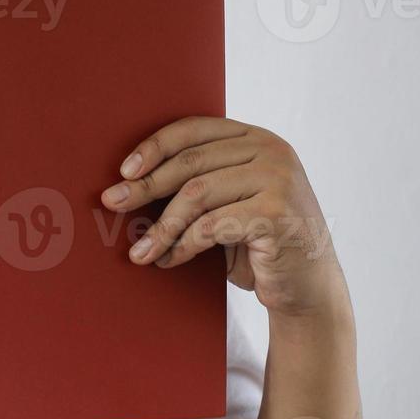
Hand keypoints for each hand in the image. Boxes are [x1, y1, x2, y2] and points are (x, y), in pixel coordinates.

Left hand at [99, 117, 344, 317]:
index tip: (124, 171)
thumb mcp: (228, 203)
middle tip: (112, 202)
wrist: (307, 289)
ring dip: (161, 226)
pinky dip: (182, 246)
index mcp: (256, 139)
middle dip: (146, 186)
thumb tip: (128, 183)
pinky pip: (211, 227)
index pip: (194, 129)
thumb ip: (198, 183)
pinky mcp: (277, 214)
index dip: (154, 147)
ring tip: (139, 251)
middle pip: (190, 162)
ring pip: (196, 195)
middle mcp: (271, 151)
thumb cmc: (257, 245)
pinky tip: (168, 260)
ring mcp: (278, 180)